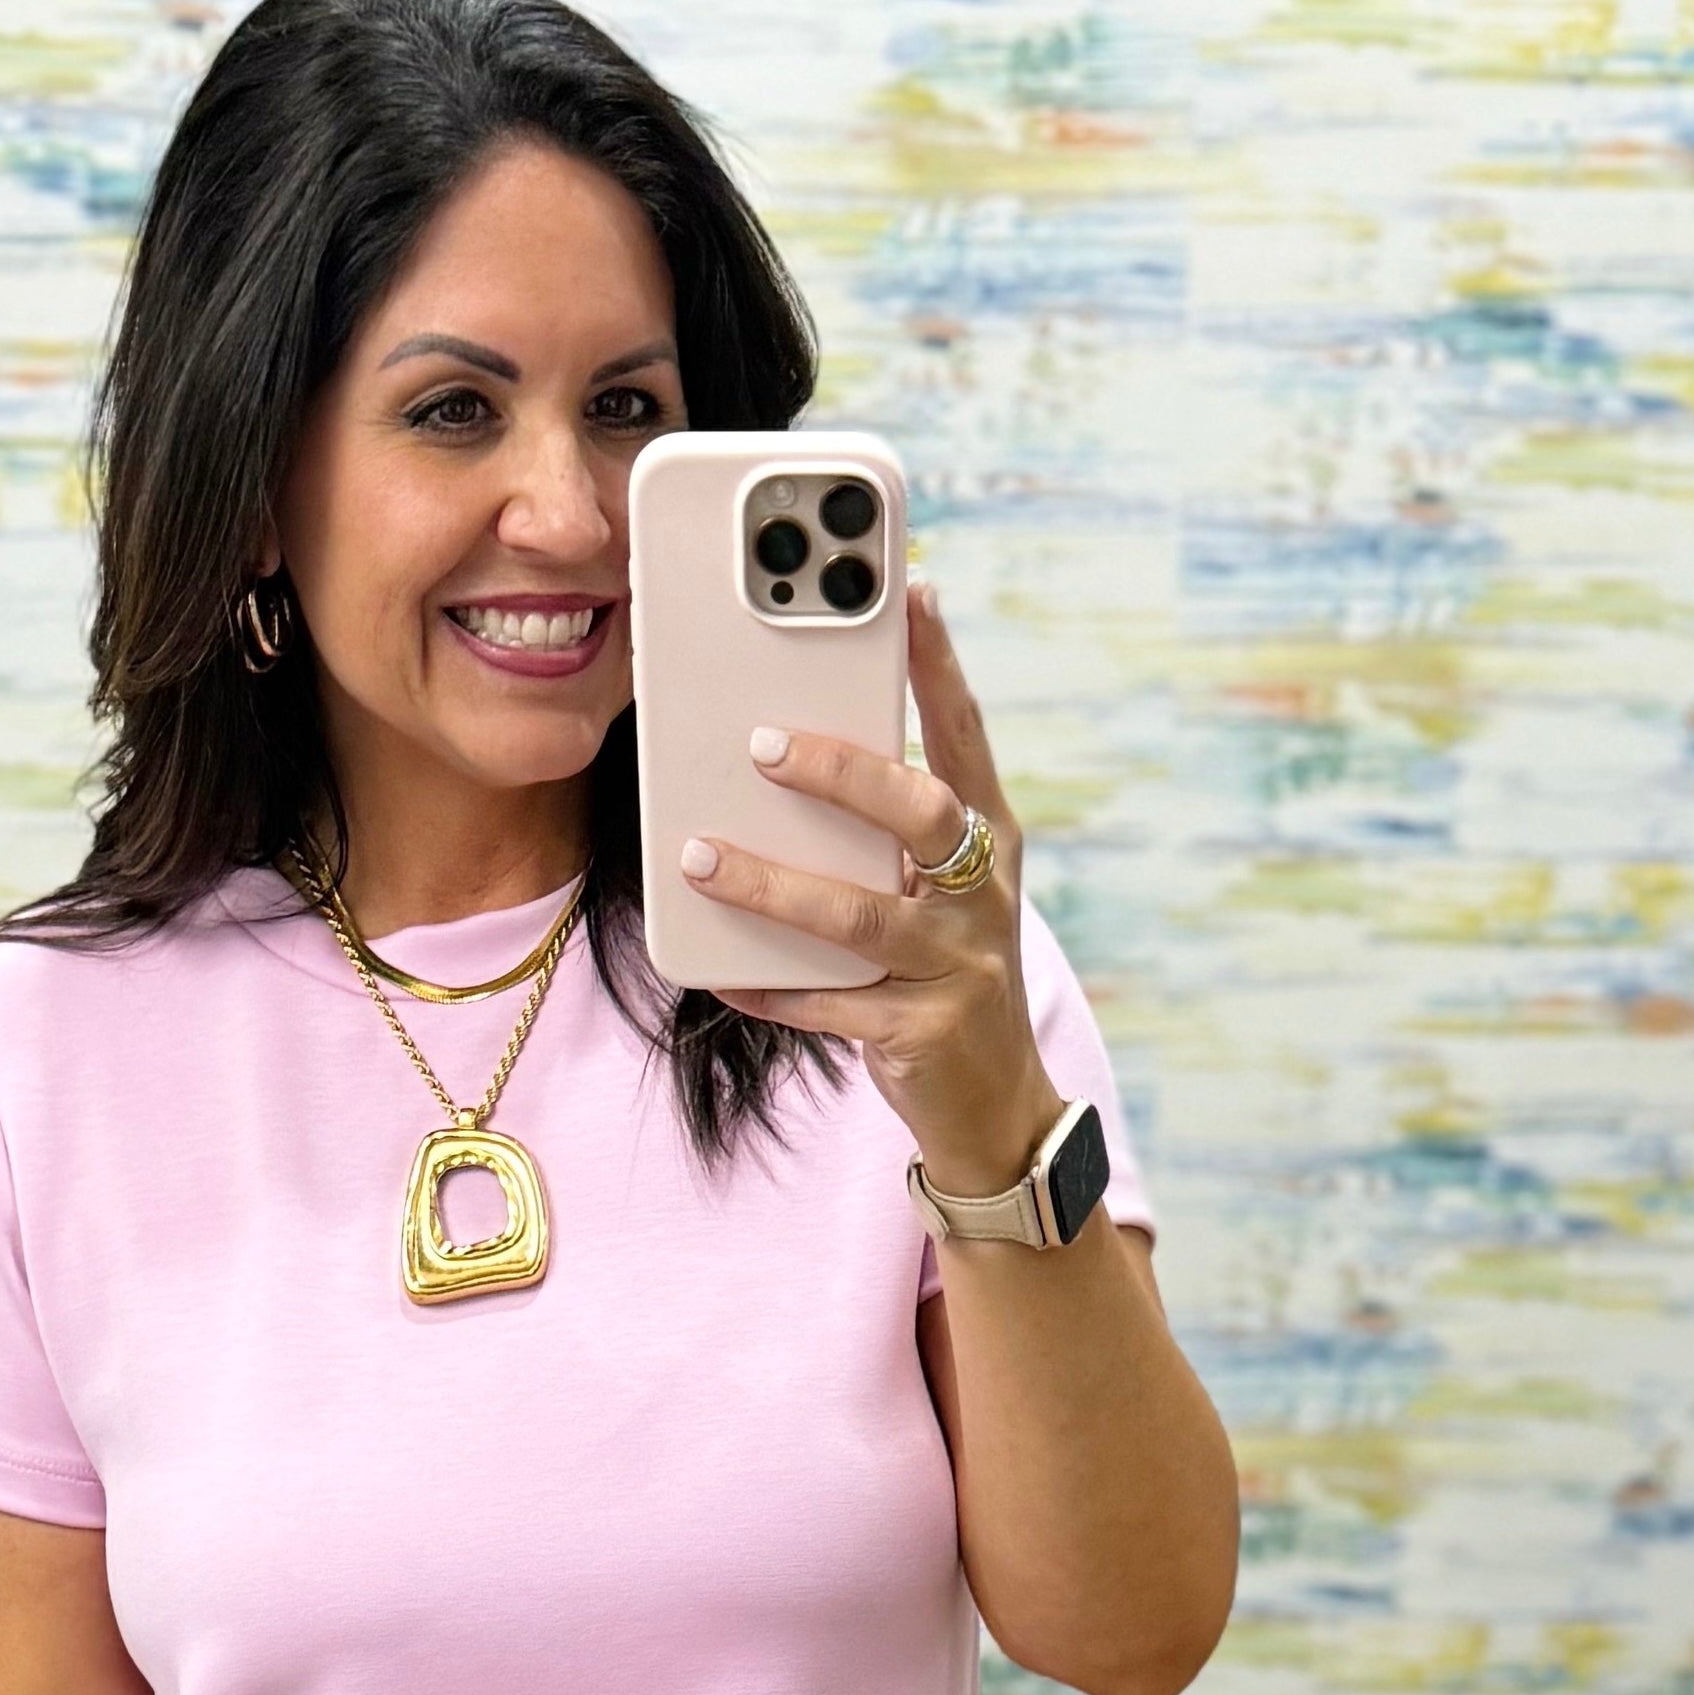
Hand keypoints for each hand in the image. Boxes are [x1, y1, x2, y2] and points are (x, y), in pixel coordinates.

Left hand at [678, 586, 1060, 1196]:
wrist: (995, 1104)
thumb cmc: (945, 971)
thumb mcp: (936, 889)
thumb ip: (885, 830)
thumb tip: (785, 749)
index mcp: (988, 839)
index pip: (965, 735)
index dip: (938, 663)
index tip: (909, 590)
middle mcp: (982, 894)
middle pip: (919, 811)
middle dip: (842, 772)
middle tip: (763, 742)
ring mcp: (958, 965)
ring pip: (858, 914)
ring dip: (771, 884)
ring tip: (698, 859)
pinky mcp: (921, 1032)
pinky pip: (829, 1004)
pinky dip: (770, 986)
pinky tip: (721, 970)